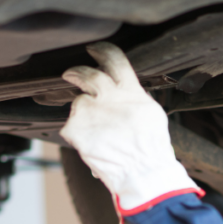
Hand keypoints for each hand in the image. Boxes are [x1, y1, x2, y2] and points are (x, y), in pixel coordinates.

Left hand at [61, 42, 202, 216]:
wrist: (142, 173)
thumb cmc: (151, 149)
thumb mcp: (151, 113)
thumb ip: (134, 97)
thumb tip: (126, 90)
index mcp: (129, 91)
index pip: (114, 59)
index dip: (101, 51)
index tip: (94, 50)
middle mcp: (108, 97)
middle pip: (86, 74)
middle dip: (76, 72)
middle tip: (71, 75)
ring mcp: (89, 112)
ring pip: (79, 104)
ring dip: (84, 114)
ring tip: (99, 133)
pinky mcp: (75, 129)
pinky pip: (71, 127)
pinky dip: (79, 135)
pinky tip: (93, 144)